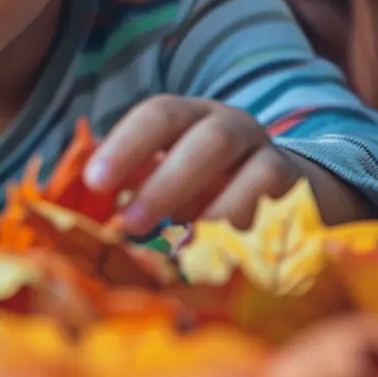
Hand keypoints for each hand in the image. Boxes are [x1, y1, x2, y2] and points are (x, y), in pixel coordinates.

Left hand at [84, 96, 371, 234]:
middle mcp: (235, 128)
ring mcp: (273, 159)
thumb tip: (74, 211)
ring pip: (257, 173)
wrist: (285, 194)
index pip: (160, 115)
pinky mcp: (303, 197)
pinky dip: (257, 238)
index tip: (95, 182)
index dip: (127, 145)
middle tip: (128, 224)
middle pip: (207, 139)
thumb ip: (131, 185)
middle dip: (166, 180)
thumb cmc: (203, 188)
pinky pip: (285, 213)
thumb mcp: (166, 179)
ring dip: (217, 213)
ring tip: (182, 251)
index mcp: (192, 118)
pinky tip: (227, 261)